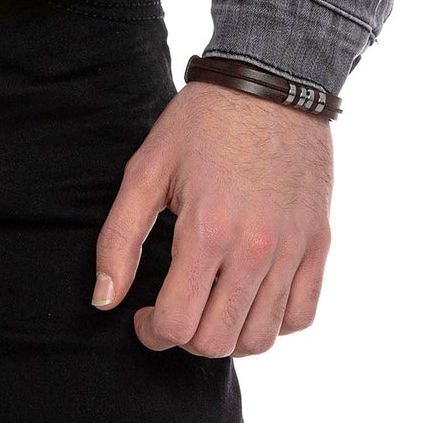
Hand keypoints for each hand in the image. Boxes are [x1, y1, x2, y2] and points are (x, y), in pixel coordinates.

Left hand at [94, 80, 332, 357]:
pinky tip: (250, 297)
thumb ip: (119, 238)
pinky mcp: (318, 243)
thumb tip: (103, 300)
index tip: (142, 315)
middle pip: (219, 342)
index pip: (178, 324)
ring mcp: (293, 250)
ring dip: (228, 335)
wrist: (268, 80)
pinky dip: (275, 322)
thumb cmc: (202, 121)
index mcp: (207, 231)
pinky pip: (301, 315)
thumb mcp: (147, 168)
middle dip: (186, 338)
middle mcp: (255, 249)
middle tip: (173, 310)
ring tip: (209, 305)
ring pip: (262, 338)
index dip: (151, 331)